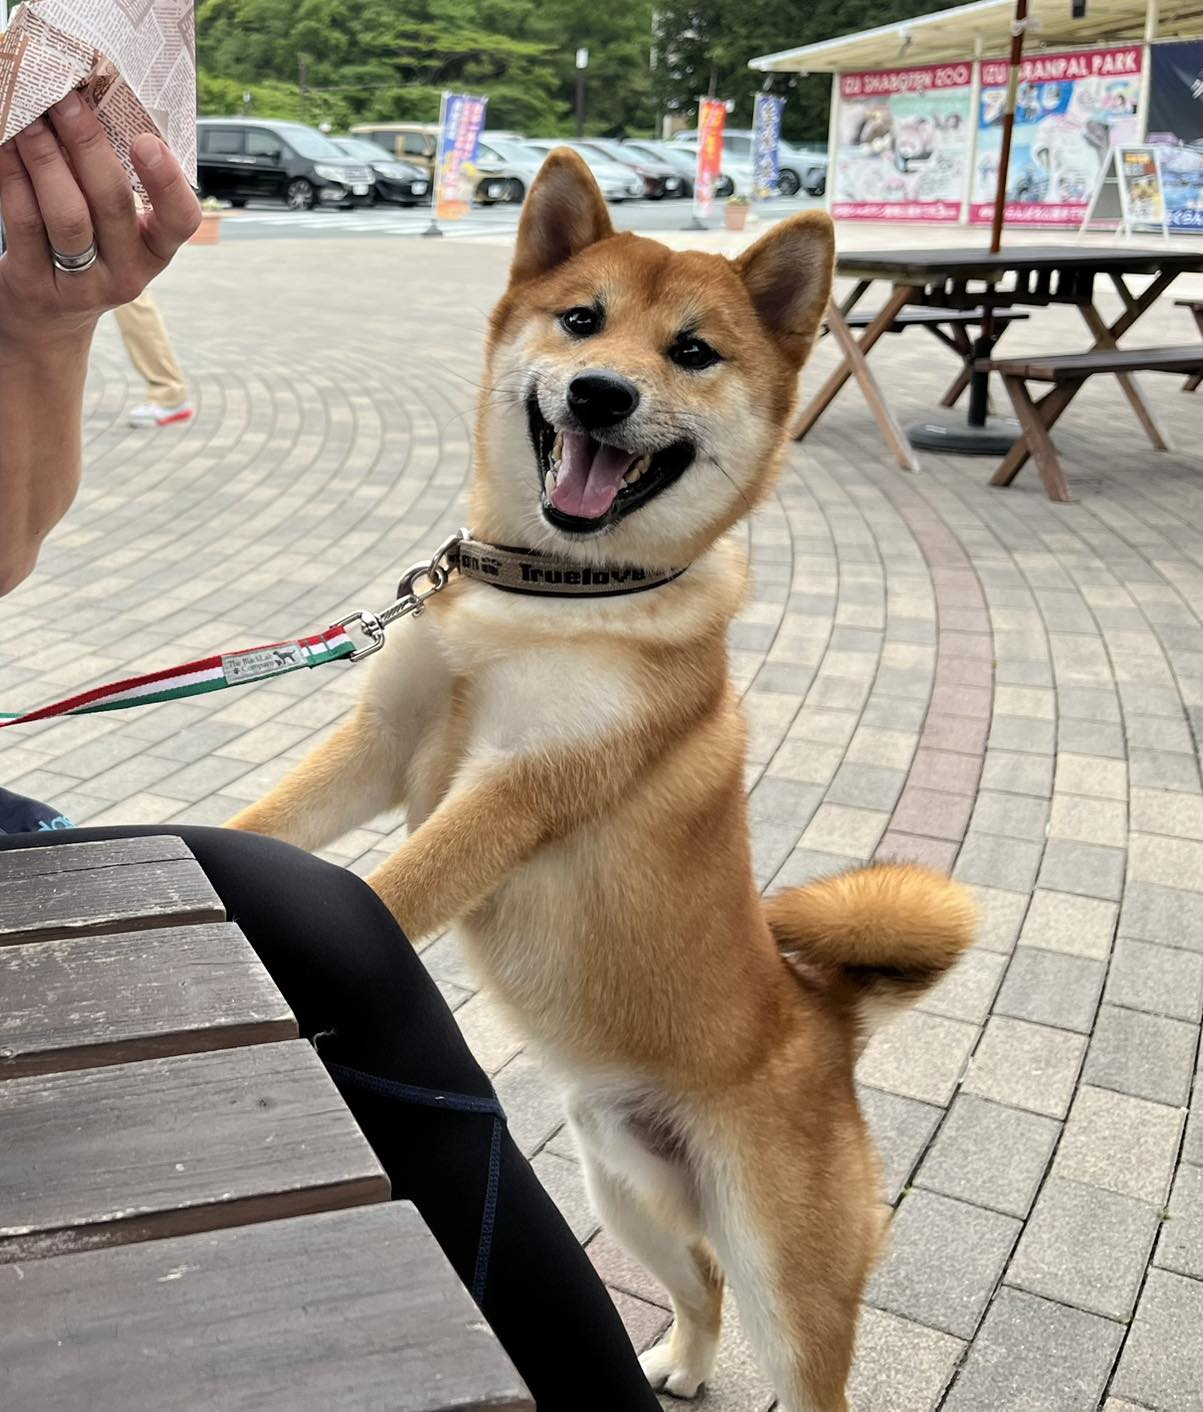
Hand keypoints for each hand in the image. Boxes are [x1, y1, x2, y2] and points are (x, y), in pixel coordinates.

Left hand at [0, 90, 200, 351]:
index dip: (167, 182)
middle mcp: (126, 274)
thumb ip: (116, 183)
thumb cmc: (87, 252)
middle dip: (87, 144)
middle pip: (112, 205)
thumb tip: (90, 106)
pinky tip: (5, 144)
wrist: (49, 317)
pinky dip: (12, 175)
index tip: (145, 140)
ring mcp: (81, 285)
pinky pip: (22, 221)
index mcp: (155, 252)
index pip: (180, 221)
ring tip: (29, 116)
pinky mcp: (35, 284)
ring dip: (45, 157)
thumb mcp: (116, 230)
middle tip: (64, 99)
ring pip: (66, 215)